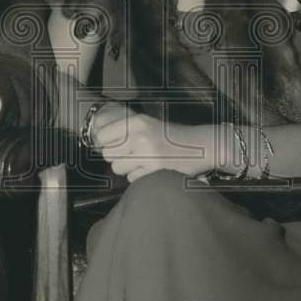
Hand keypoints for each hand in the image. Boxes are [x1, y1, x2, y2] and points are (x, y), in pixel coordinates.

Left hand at [90, 105, 213, 181]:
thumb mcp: (148, 124)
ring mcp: (147, 155)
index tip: (112, 145)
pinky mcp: (155, 171)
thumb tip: (99, 142)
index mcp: (136, 122)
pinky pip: (132, 178)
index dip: (104, 142)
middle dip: (116, 156)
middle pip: (108, 154)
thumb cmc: (172, 135)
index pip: (102, 135)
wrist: (201, 145)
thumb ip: (125, 130)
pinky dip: (138, 176)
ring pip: (117, 168)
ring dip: (126, 168)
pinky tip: (150, 169)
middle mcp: (140, 136)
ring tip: (141, 162)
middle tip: (130, 154)